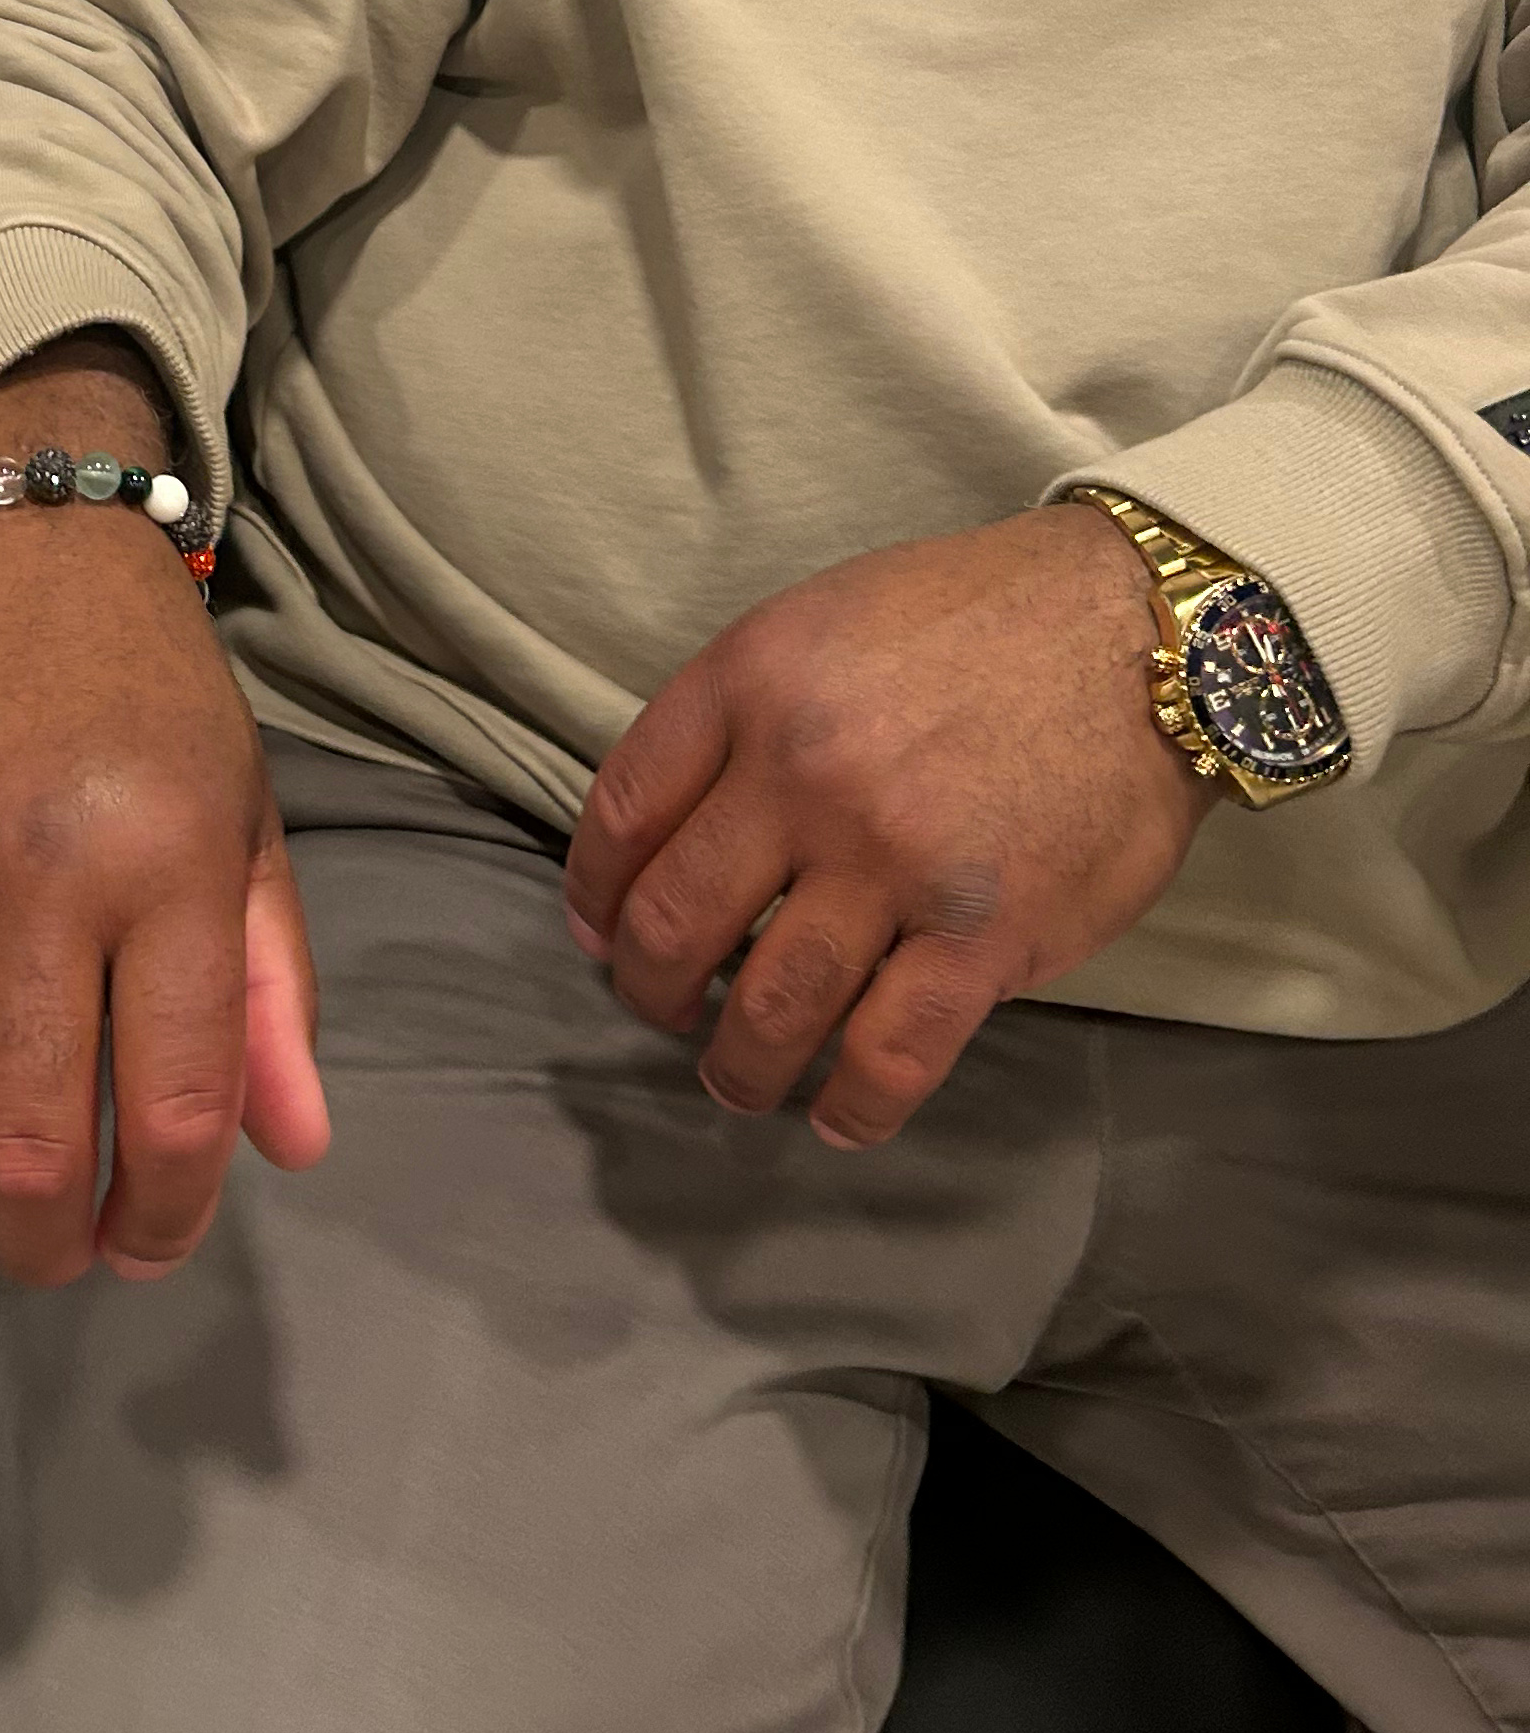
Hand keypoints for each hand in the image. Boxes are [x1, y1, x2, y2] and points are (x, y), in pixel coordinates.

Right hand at [0, 484, 329, 1288]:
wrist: (21, 541)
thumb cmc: (151, 692)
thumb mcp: (248, 819)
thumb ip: (272, 991)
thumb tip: (293, 1148)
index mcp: (166, 869)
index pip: (171, 1108)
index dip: (164, 1216)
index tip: (148, 1241)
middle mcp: (35, 874)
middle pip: (21, 1135)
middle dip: (41, 1239)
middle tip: (52, 1249)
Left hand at [562, 508, 1209, 1147]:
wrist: (1139, 628)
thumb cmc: (976, 618)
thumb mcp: (823, 618)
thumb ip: (742, 713)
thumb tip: (674, 832)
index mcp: (753, 683)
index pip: (623, 810)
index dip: (593, 888)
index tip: (597, 928)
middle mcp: (806, 775)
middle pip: (675, 922)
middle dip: (650, 990)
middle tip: (663, 1012)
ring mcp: (894, 862)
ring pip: (770, 1006)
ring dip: (739, 1064)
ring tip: (738, 1078)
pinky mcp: (984, 935)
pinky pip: (890, 1054)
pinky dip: (853, 1104)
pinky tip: (839, 1115)